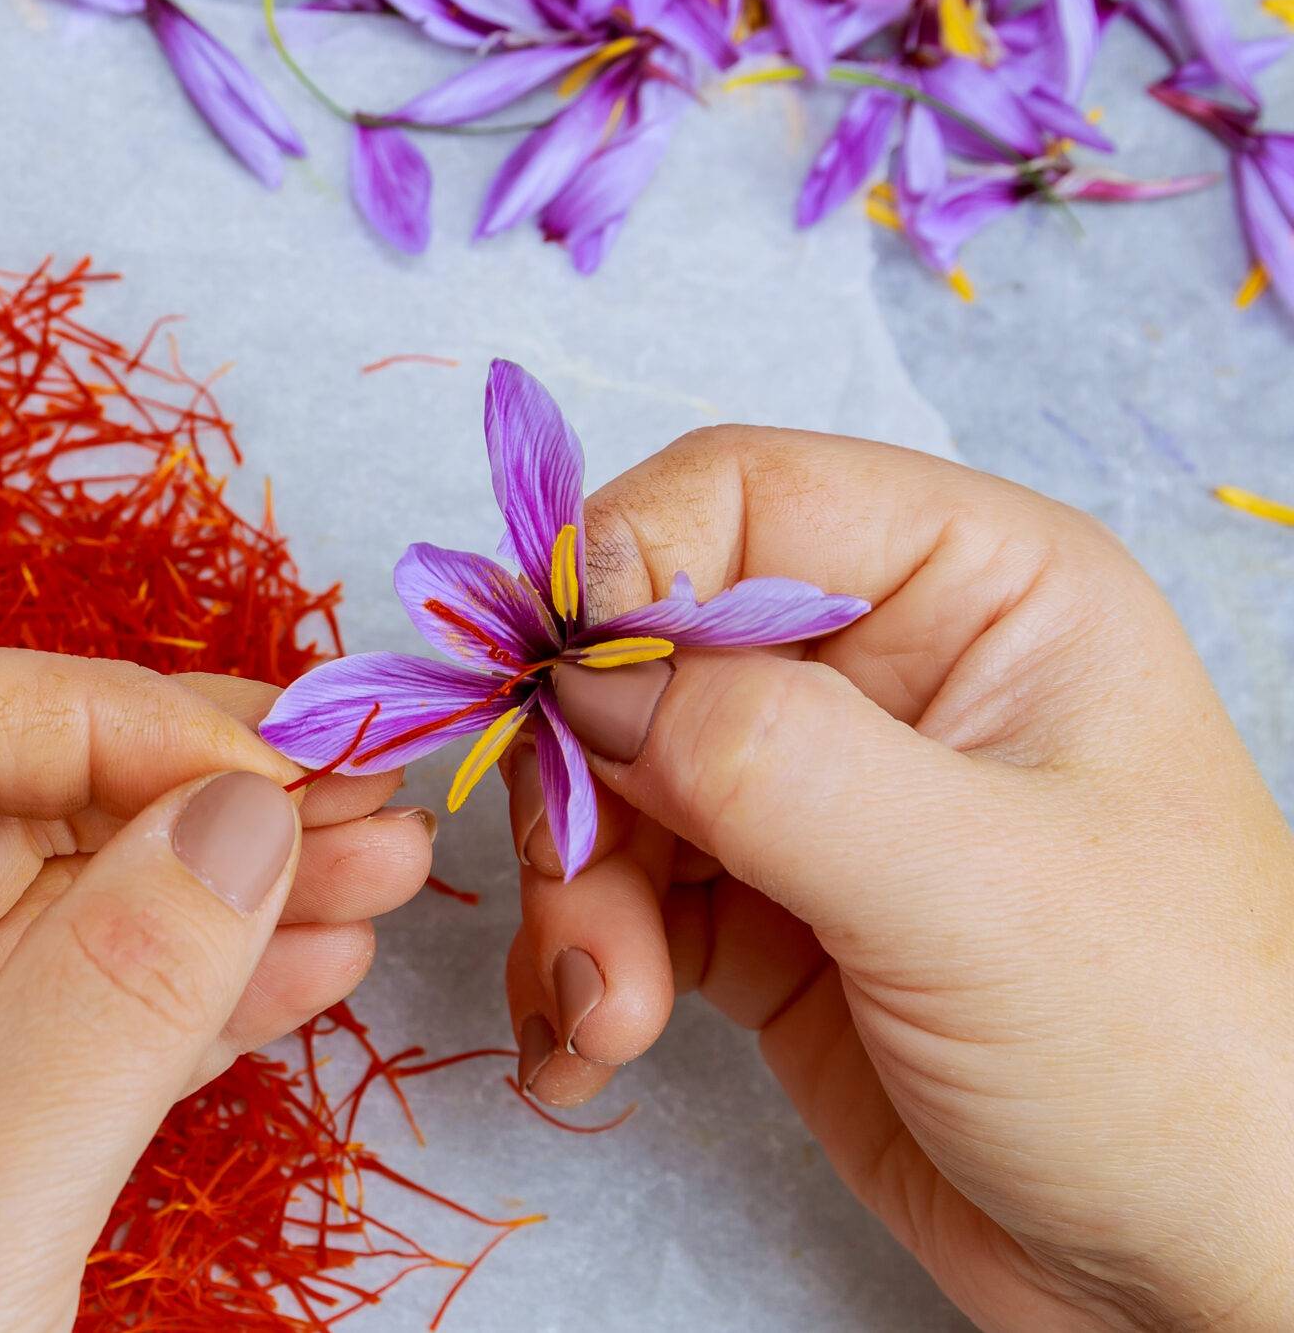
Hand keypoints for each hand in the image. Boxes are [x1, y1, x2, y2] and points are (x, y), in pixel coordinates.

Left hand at [0, 645, 437, 1332]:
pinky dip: (193, 991)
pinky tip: (312, 965)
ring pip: (59, 910)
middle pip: (10, 800)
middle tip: (376, 797)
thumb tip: (257, 803)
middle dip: (198, 793)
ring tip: (386, 871)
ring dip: (223, 887)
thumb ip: (122, 982)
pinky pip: (69, 1018)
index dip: (121, 716)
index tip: (289, 764)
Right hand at [499, 427, 1293, 1331]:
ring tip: (603, 1016)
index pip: (739, 503)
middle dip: (581, 783)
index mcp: (978, 595)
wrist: (1213, 1284)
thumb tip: (575, 672)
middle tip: (578, 902)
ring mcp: (820, 801)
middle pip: (639, 652)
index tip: (544, 693)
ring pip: (608, 784)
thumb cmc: (1176, 1060)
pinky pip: (619, 899)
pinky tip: (591, 1047)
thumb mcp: (970, 889)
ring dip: (576, 900)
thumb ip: (760, 755)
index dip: (617, 573)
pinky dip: (578, 966)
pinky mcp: (770, 921)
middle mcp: (888, 676)